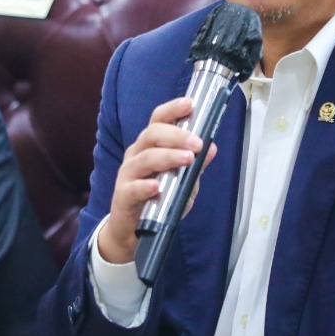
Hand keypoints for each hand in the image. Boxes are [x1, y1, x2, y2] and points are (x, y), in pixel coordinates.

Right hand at [98, 97, 217, 264]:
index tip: (190, 104)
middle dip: (177, 136)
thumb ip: (195, 166)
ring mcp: (128, 174)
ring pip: (145, 158)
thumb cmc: (156, 200)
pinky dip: (146, 186)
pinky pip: (133, 188)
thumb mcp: (181, 182)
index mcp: (150, 146)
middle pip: (152, 134)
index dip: (173, 110)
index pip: (158, 120)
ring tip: (187, 160)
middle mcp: (137, 155)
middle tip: (197, 143)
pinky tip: (158, 188)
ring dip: (168, 157)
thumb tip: (212, 148)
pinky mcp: (123, 196)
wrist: (131, 231)